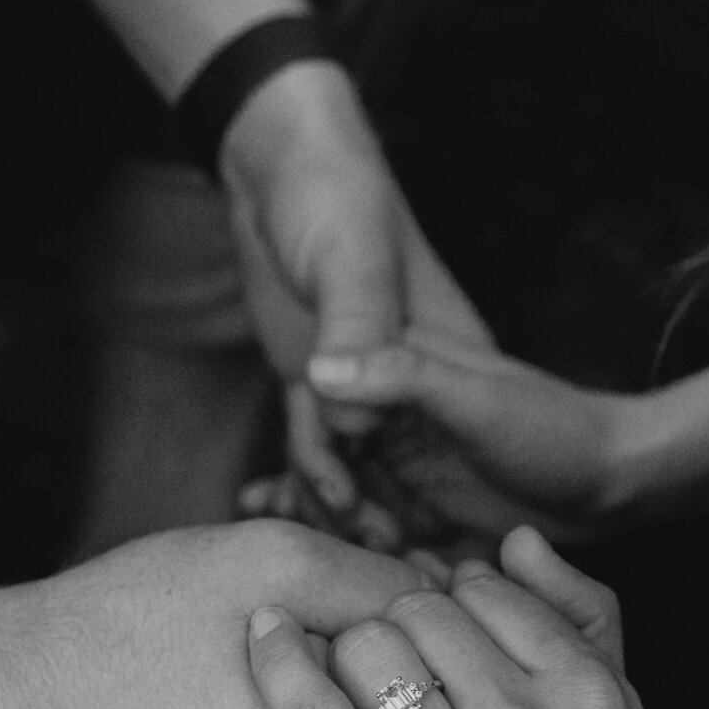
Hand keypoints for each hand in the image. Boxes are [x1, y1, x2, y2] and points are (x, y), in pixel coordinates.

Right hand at [0, 520, 430, 708]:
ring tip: (268, 658)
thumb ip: (379, 577)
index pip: (438, 673)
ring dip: (350, 694)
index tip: (340, 590)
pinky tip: (248, 707)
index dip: (400, 607)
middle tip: (302, 620)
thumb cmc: (130, 625)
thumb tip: (448, 596)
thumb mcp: (266, 559)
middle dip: (381, 655)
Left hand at [218, 61, 493, 510]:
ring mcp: (365, 382)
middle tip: (326, 550)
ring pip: (353, 467)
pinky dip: (294, 473)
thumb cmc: (338, 198)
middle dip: (364, 521)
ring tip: (286, 520)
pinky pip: (314, 443)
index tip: (379, 543)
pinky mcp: (321, 381)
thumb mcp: (354, 262)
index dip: (414, 504)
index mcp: (439, 357)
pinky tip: (262, 499)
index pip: (445, 450)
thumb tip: (344, 407)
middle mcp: (408, 381)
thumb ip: (362, 334)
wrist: (288, 158)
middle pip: (398, 473)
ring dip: (324, 503)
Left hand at [245, 526, 688, 708]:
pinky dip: (278, 664)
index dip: (447, 603)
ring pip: (366, 650)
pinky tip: (262, 638)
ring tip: (347, 685)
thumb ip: (586, 622)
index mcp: (594, 701)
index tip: (429, 635)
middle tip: (386, 670)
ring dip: (343, 653)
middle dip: (393, 627)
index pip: (487, 589)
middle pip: (420, 612)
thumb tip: (515, 538)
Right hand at [291, 330, 637, 545]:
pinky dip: (358, 548)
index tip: (341, 500)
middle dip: (322, 503)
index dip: (315, 456)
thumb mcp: (479, 401)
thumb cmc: (555, 431)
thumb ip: (403, 377)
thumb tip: (316, 368)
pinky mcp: (414, 503)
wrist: (612, 483)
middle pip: (320, 459)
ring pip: (337, 497)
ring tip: (368, 557)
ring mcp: (400, 460)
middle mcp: (387, 412)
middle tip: (365, 542)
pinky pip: (367, 527)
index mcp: (393, 367)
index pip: (319, 407)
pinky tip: (369, 569)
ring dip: (340, 531)